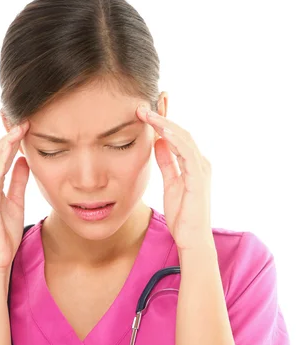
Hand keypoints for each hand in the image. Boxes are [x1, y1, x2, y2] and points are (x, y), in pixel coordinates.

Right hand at [0, 119, 30, 274]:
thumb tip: (26, 161)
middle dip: (7, 136)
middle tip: (22, 119)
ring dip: (5, 143)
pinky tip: (12, 148)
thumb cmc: (4, 235)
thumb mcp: (16, 202)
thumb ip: (18, 182)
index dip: (10, 141)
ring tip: (19, 128)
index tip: (24, 126)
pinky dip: (2, 160)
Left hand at [136, 105, 213, 251]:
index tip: (146, 110)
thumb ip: (167, 163)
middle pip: (180, 132)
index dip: (163, 122)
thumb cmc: (183, 216)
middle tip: (143, 105)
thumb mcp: (171, 183)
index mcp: (193, 164)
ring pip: (183, 138)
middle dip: (162, 116)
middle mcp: (200, 162)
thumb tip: (158, 143)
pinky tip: (160, 129)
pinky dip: (174, 138)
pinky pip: (186, 152)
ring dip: (164, 123)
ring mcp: (201, 168)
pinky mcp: (198, 177)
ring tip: (146, 113)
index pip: (177, 136)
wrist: (193, 239)